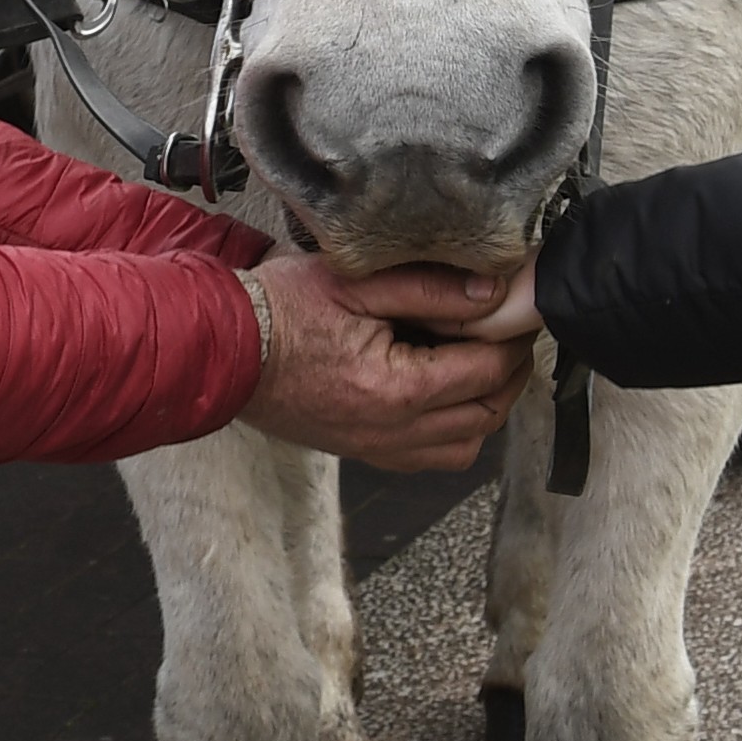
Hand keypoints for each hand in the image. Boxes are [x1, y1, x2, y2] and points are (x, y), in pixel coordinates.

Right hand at [241, 251, 532, 470]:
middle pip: (487, 414)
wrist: (222, 351)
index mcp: (398, 389)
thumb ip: (431, 289)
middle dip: (510, 373)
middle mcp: (394, 431)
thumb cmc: (281, 309)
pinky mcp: (362, 451)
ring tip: (483, 363)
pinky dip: (453, 431)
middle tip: (511, 333)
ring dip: (486, 408)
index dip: (514, 339)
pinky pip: (429, 458)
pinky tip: (445, 393)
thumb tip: (493, 293)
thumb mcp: (358, 283)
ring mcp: (377, 448)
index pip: (488, 370)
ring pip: (465, 446)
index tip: (519, 311)